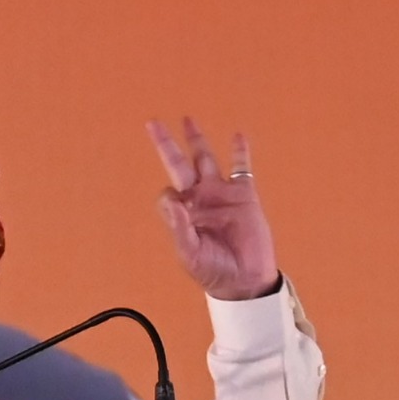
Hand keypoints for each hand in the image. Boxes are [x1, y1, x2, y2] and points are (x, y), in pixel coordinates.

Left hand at [148, 117, 279, 300]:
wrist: (246, 280)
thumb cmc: (214, 270)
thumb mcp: (190, 253)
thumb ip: (179, 226)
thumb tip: (172, 197)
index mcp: (182, 213)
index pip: (168, 192)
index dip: (171, 196)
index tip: (181, 206)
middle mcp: (198, 198)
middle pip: (178, 164)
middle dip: (166, 144)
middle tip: (153, 123)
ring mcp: (221, 194)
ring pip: (205, 159)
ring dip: (197, 140)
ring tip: (187, 119)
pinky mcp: (244, 195)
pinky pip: (241, 168)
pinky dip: (240, 152)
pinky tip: (237, 135)